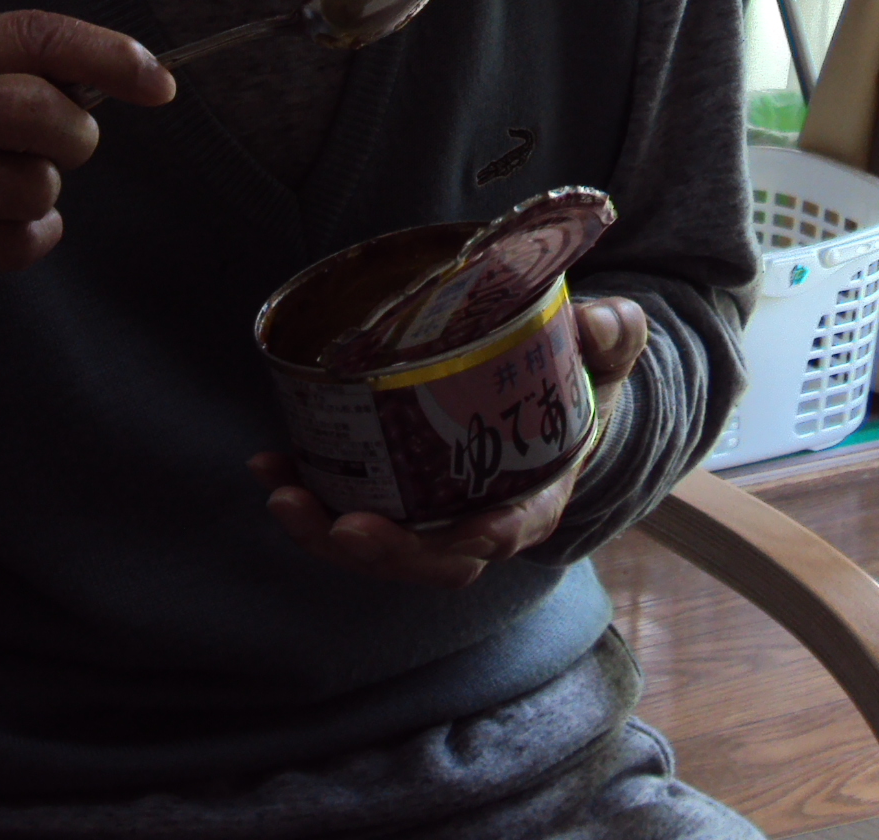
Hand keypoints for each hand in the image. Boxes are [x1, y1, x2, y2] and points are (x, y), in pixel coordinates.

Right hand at [0, 11, 173, 338]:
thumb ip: (4, 66)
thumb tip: (117, 75)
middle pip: (55, 116)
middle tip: (38, 146)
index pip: (38, 36)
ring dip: (32, 194)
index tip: (159, 81)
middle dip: (69, 137)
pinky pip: (26, 237)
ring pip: (42, 184)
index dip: (112, 55)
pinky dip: (23, 236)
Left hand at [252, 295, 649, 588]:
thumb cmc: (576, 385)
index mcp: (535, 494)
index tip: (473, 534)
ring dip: (326, 533)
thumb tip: (598, 319)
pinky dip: (307, 496)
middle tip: (341, 526)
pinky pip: (347, 511)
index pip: (515, 527)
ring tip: (282, 495)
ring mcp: (430, 516)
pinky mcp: (391, 498)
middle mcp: (479, 521)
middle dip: (385, 552)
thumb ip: (611, 337)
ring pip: (379, 547)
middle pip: (432, 558)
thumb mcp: (604, 359)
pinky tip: (268, 464)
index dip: (491, 537)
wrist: (548, 402)